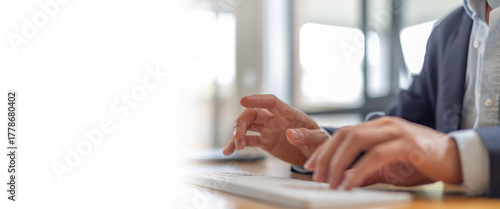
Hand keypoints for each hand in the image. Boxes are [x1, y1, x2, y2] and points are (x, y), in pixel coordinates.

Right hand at [222, 94, 328, 164]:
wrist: (317, 154)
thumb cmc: (320, 142)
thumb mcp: (319, 139)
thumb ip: (306, 135)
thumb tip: (290, 134)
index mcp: (289, 113)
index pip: (271, 102)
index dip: (257, 100)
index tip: (243, 100)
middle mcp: (276, 119)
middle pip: (253, 113)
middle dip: (242, 121)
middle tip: (238, 135)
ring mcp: (268, 129)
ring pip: (248, 125)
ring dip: (238, 133)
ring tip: (236, 146)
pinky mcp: (265, 141)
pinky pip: (248, 140)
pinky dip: (237, 145)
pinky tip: (229, 151)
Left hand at [304, 117, 461, 188]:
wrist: (458, 157)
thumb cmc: (423, 161)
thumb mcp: (390, 166)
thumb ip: (367, 170)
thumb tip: (344, 181)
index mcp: (378, 126)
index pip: (344, 133)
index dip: (324, 149)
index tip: (309, 165)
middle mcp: (385, 125)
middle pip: (345, 134)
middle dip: (326, 155)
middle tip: (315, 175)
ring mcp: (397, 132)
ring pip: (357, 140)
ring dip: (338, 163)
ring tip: (329, 182)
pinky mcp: (408, 145)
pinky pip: (377, 155)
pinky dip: (359, 170)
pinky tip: (350, 183)